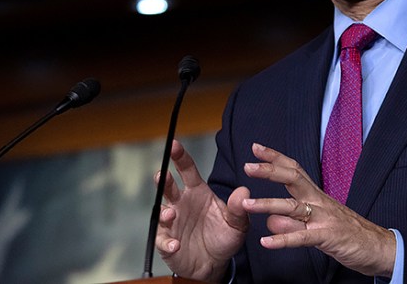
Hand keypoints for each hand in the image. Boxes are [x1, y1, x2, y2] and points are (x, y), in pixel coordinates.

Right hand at [155, 139, 249, 281]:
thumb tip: (244, 191)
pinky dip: (168, 242)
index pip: (187, 170)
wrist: (215, 263)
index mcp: (198, 192)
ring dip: (165, 213)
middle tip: (162, 174)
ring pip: (163, 213)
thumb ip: (239, 208)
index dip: (180, 157)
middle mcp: (182, 204)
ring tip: (171, 215)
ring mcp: (173, 223)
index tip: (175, 144)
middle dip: (164, 180)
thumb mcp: (237, 223)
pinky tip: (175, 244)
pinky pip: (164, 240)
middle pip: (169, 188)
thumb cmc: (224, 236)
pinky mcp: (168, 242)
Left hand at [241, 143, 395, 277]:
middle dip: (269, 171)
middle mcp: (319, 202)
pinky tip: (266, 243)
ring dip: (268, 204)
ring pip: (293, 208)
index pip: (294, 170)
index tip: (256, 148)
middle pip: (293, 179)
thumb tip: (270, 219)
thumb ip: (294, 221)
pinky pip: (302, 238)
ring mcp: (324, 219)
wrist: (379, 247)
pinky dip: (283, 240)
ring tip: (246, 204)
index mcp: (317, 196)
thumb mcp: (318, 224)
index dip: (275, 158)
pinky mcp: (328, 237)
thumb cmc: (349, 234)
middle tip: (247, 166)